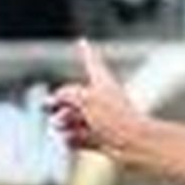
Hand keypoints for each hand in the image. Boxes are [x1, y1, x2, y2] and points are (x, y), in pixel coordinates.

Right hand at [47, 39, 144, 157]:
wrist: (136, 143)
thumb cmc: (115, 116)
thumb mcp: (86, 98)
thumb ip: (67, 94)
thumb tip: (57, 100)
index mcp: (103, 83)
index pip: (92, 63)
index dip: (86, 52)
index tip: (82, 41)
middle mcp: (102, 100)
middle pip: (74, 97)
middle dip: (60, 102)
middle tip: (48, 106)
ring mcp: (100, 120)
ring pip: (72, 118)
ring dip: (62, 122)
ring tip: (62, 125)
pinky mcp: (100, 139)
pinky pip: (77, 138)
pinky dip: (71, 139)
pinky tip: (71, 140)